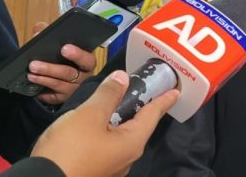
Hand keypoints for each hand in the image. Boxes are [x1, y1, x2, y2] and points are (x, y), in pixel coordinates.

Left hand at [27, 21, 98, 104]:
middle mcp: (83, 76)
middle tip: (34, 63)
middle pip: (69, 73)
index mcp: (87, 60)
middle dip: (51, 68)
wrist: (63, 77)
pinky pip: (52, 96)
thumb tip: (38, 30)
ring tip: (30, 72)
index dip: (77, 54)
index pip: (87, 58)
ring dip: (42, 78)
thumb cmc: (63, 58)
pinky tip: (32, 83)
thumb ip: (49, 33)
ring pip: (59, 84)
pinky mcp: (63, 98)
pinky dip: (41, 89)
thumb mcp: (59, 44)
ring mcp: (74, 89)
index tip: (64, 48)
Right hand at [31, 70, 177, 176]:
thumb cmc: (70, 149)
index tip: (175, 91)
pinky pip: (108, 144)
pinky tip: (99, 120)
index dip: (163, 100)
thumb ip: (108, 94)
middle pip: (139, 125)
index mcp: (132, 142)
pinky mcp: (96, 168)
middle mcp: (127, 157)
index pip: (153, 114)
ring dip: (122, 117)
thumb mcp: (90, 115)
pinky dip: (108, 128)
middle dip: (141, 106)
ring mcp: (111, 165)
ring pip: (122, 135)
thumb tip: (122, 78)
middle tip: (144, 87)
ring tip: (120, 99)